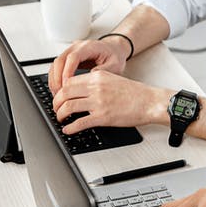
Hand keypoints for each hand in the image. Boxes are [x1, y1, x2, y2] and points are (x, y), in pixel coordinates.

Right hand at [48, 37, 129, 93]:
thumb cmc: (114, 56)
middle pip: (60, 60)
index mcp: (89, 47)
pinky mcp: (67, 58)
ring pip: (55, 64)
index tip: (66, 85)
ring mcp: (70, 51)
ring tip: (58, 94)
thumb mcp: (115, 64)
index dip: (67, 71)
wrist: (113, 49)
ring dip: (54, 79)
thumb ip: (104, 71)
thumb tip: (90, 79)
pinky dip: (54, 79)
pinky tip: (58, 90)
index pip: (73, 57)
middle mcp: (77, 47)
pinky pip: (56, 67)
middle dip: (57, 78)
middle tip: (60, 94)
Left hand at [51, 70, 165, 132]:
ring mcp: (98, 102)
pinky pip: (80, 123)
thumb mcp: (112, 80)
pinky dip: (70, 127)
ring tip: (61, 119)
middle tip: (56, 109)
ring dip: (60, 114)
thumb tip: (79, 91)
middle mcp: (95, 88)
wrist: (149, 102)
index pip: (69, 81)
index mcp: (97, 77)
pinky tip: (68, 129)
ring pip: (68, 107)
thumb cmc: (135, 93)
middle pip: (65, 93)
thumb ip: (96, 83)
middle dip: (56, 103)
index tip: (59, 97)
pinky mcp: (103, 117)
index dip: (60, 91)